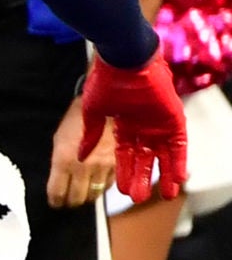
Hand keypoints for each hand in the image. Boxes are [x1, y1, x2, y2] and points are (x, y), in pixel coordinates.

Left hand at [47, 96, 115, 208]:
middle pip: (77, 198)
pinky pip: (110, 184)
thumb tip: (59, 181)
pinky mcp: (120, 164)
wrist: (108, 104)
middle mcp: (84, 167)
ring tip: (83, 192)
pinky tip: (98, 182)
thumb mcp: (59, 138)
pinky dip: (103, 186)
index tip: (55, 203)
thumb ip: (59, 162)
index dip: (55, 201)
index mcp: (63, 160)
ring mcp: (104, 167)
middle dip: (71, 201)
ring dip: (88, 195)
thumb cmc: (77, 118)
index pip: (57, 193)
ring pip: (95, 194)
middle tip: (69, 200)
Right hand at [83, 52, 187, 203]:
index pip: (124, 155)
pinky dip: (179, 161)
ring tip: (167, 195)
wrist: (124, 61)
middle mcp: (143, 128)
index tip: (121, 190)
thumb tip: (80, 155)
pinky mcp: (173, 120)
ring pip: (165, 156)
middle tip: (138, 198)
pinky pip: (179, 145)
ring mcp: (159, 124)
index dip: (124, 172)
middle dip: (141, 178)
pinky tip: (179, 177)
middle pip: (144, 159)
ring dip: (166, 174)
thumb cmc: (105, 82)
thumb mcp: (93, 112)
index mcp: (123, 127)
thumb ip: (90, 135)